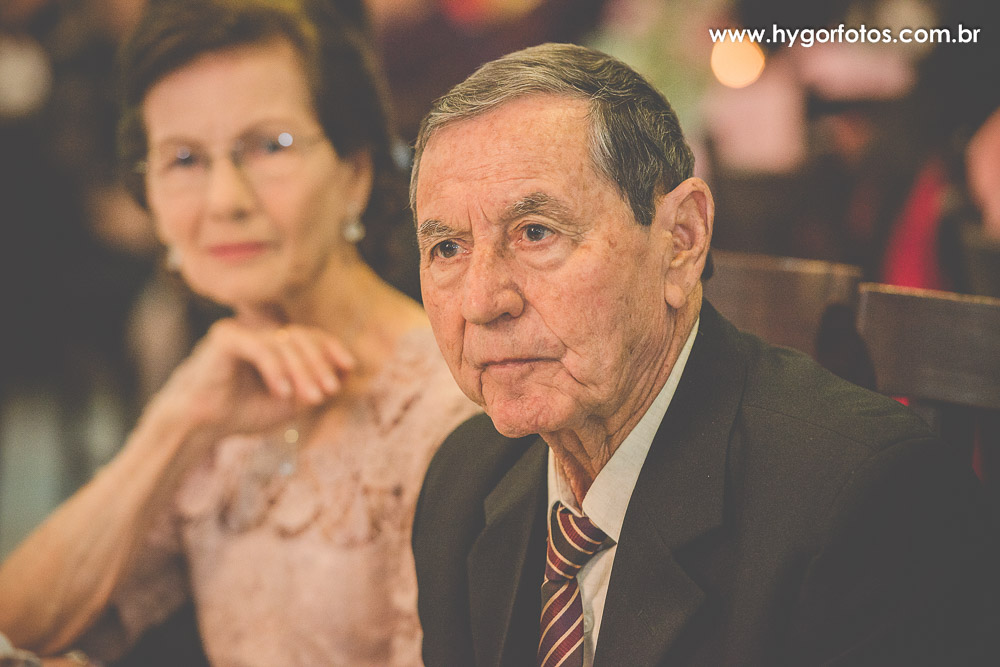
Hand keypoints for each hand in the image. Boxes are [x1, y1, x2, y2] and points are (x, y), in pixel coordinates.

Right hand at [148, 318, 354, 443]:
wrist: (200, 426)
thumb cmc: (241, 413)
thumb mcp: (290, 402)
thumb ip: (314, 384)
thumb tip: (347, 369)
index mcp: (272, 342)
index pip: (309, 336)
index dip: (330, 348)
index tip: (349, 367)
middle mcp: (258, 331)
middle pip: (301, 337)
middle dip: (319, 365)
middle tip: (329, 391)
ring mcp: (242, 331)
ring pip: (284, 343)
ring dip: (303, 372)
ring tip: (312, 398)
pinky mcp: (226, 338)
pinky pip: (260, 348)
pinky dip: (276, 371)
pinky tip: (284, 394)